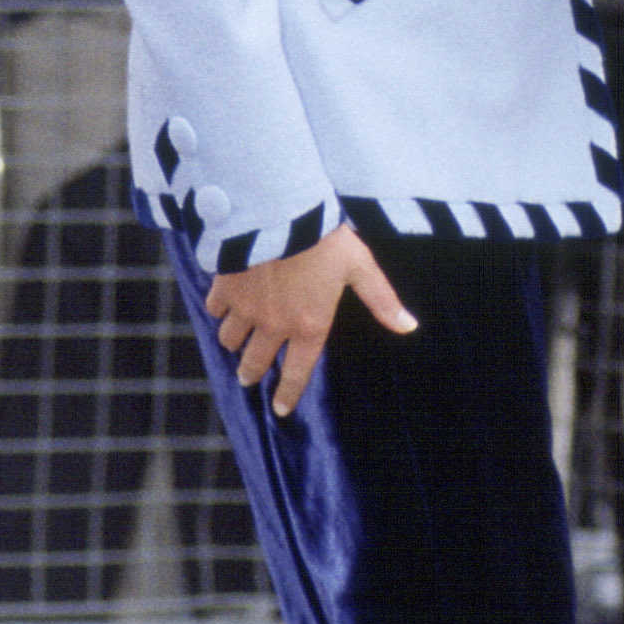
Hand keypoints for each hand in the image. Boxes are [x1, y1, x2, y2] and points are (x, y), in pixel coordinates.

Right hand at [207, 220, 415, 415]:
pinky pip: (214, 310)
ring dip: (233, 342)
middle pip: (255, 362)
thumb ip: (382, 300)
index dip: (288, 394)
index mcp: (309, 326)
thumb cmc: (325, 241)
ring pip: (230, 339)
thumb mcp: (360, 268)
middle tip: (246, 377)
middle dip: (250, 373)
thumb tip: (409, 326)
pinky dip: (218, 309)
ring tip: (234, 340)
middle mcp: (274, 325)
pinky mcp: (225, 288)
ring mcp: (246, 309)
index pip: (297, 373)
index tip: (279, 409)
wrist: (282, 214)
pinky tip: (222, 303)